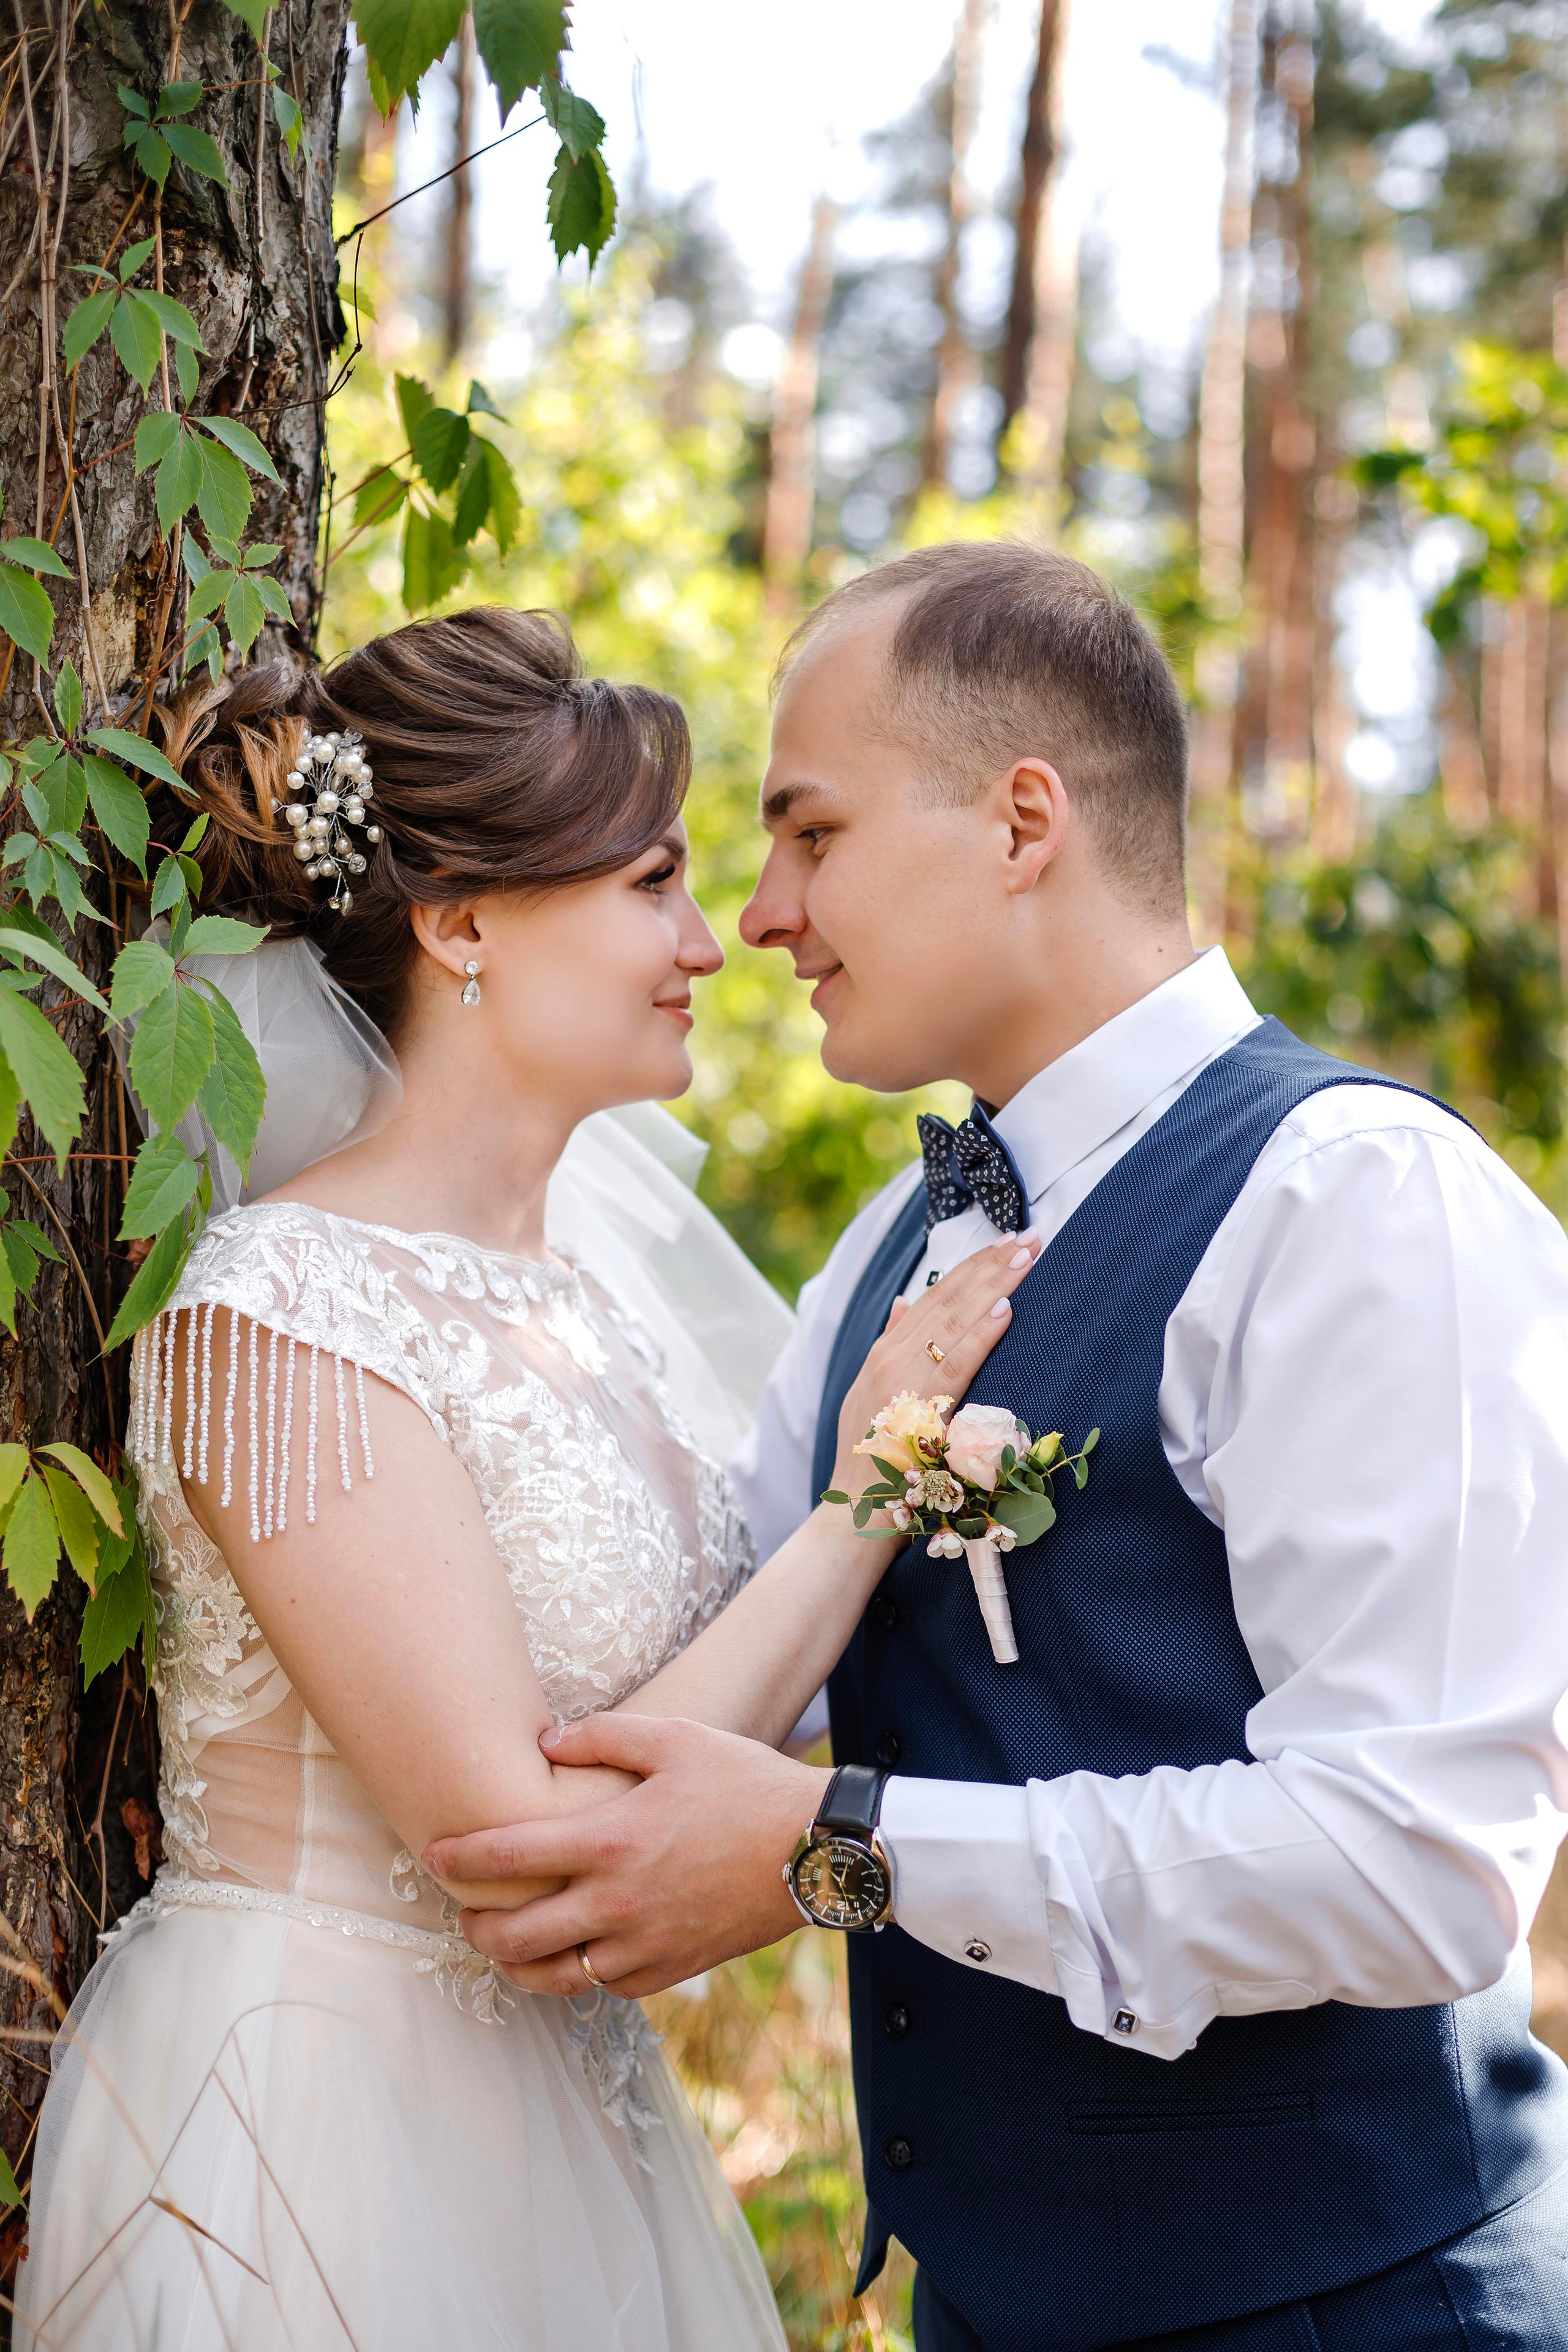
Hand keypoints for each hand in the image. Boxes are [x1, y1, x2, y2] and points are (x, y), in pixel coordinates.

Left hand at [422, 1715, 828, 1997]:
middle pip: (515, 1933)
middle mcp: (615, 1902)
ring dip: (515, 1964)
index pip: (507, 1855)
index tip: (430, 1855)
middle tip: (460, 1911)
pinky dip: (576, 1975)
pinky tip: (570, 1956)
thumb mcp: (675, 1738)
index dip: (457, 1857)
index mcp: (609, 1840)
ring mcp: (643, 1943)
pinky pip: (605, 1986)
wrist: (815, 1849)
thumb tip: (546, 1743)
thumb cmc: (744, 1783)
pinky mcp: (671, 1968)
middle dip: (474, 1924)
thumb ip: (604, 1735)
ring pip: (553, 1975)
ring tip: (501, 1946)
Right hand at [831, 1226, 1040, 1495]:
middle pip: (946, 1300)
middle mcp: (889, 1360)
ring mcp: (899, 1384)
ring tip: (1025, 1258)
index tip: (1005, 1243)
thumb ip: (890, 1346)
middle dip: (990, 1265)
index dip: (971, 1267)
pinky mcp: (916, 1412)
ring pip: (952, 1323)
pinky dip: (980, 1337)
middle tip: (1029, 1236)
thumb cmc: (875, 1462)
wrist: (853, 1514)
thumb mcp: (873, 1394)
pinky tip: (1005, 1311)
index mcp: (884, 1354)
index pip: (933, 1297)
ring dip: (993, 1287)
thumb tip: (905, 1300)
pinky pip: (955, 1367)